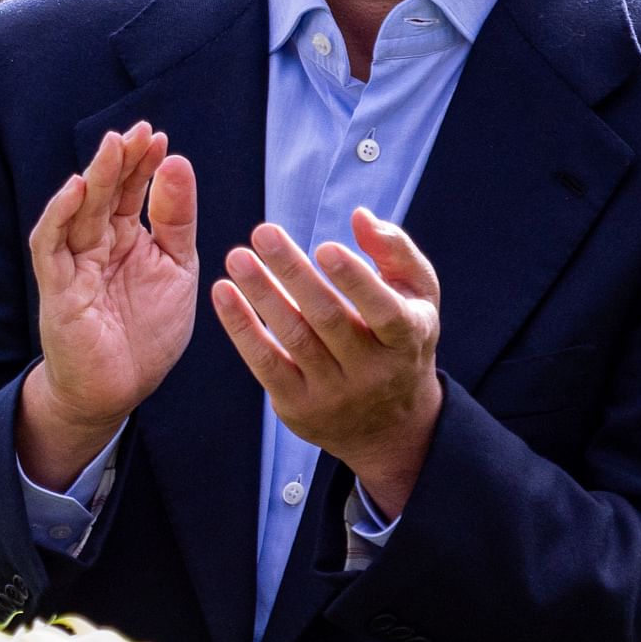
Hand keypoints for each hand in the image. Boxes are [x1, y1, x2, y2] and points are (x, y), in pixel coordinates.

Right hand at [19, 124, 200, 483]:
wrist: (118, 388)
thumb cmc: (145, 333)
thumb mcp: (176, 269)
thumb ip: (175, 220)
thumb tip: (176, 163)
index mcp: (126, 237)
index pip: (131, 190)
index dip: (143, 164)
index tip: (159, 136)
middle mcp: (97, 243)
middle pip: (105, 193)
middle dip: (120, 160)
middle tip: (138, 131)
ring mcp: (73, 262)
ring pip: (79, 209)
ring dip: (95, 177)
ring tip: (113, 146)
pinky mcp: (56, 286)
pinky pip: (51, 243)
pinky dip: (60, 215)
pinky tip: (77, 189)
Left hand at [215, 207, 444, 514]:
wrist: (391, 424)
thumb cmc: (399, 337)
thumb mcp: (417, 295)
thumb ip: (395, 251)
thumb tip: (360, 216)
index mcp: (408, 339)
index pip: (384, 312)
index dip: (356, 281)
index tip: (325, 246)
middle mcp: (374, 372)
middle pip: (329, 319)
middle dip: (294, 273)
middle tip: (263, 232)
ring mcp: (336, 393)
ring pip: (294, 340)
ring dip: (262, 294)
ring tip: (237, 257)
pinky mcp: (299, 407)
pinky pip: (265, 364)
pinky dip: (242, 328)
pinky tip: (223, 293)